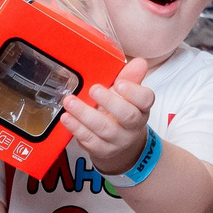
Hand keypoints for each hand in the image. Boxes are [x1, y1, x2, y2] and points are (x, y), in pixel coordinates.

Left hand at [59, 58, 153, 174]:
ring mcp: (117, 140)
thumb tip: (139, 62)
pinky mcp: (102, 150)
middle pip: (127, 115)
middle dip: (109, 102)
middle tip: (94, 90)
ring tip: (70, 102)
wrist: (120, 146)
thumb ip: (130, 77)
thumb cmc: (121, 114)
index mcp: (141, 108)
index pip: (145, 99)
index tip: (120, 83)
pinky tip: (67, 117)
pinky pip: (89, 140)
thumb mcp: (127, 95)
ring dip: (84, 114)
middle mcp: (132, 126)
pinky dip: (76, 128)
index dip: (134, 92)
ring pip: (104, 128)